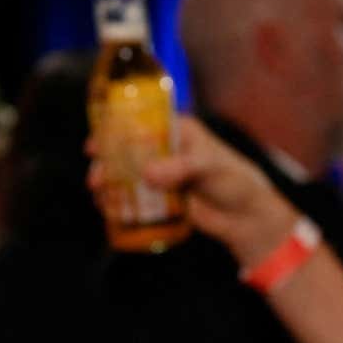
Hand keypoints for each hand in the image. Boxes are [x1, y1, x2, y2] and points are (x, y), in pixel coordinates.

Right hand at [87, 115, 298, 267]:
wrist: (246, 217)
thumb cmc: (235, 180)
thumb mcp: (210, 166)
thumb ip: (181, 168)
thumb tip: (148, 174)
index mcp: (178, 131)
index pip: (141, 124)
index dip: (115, 131)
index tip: (96, 143)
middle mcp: (166, 151)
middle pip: (127, 152)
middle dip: (107, 163)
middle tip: (96, 177)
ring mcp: (162, 176)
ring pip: (128, 176)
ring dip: (110, 184)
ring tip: (99, 194)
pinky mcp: (161, 200)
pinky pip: (135, 199)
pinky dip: (120, 202)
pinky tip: (108, 209)